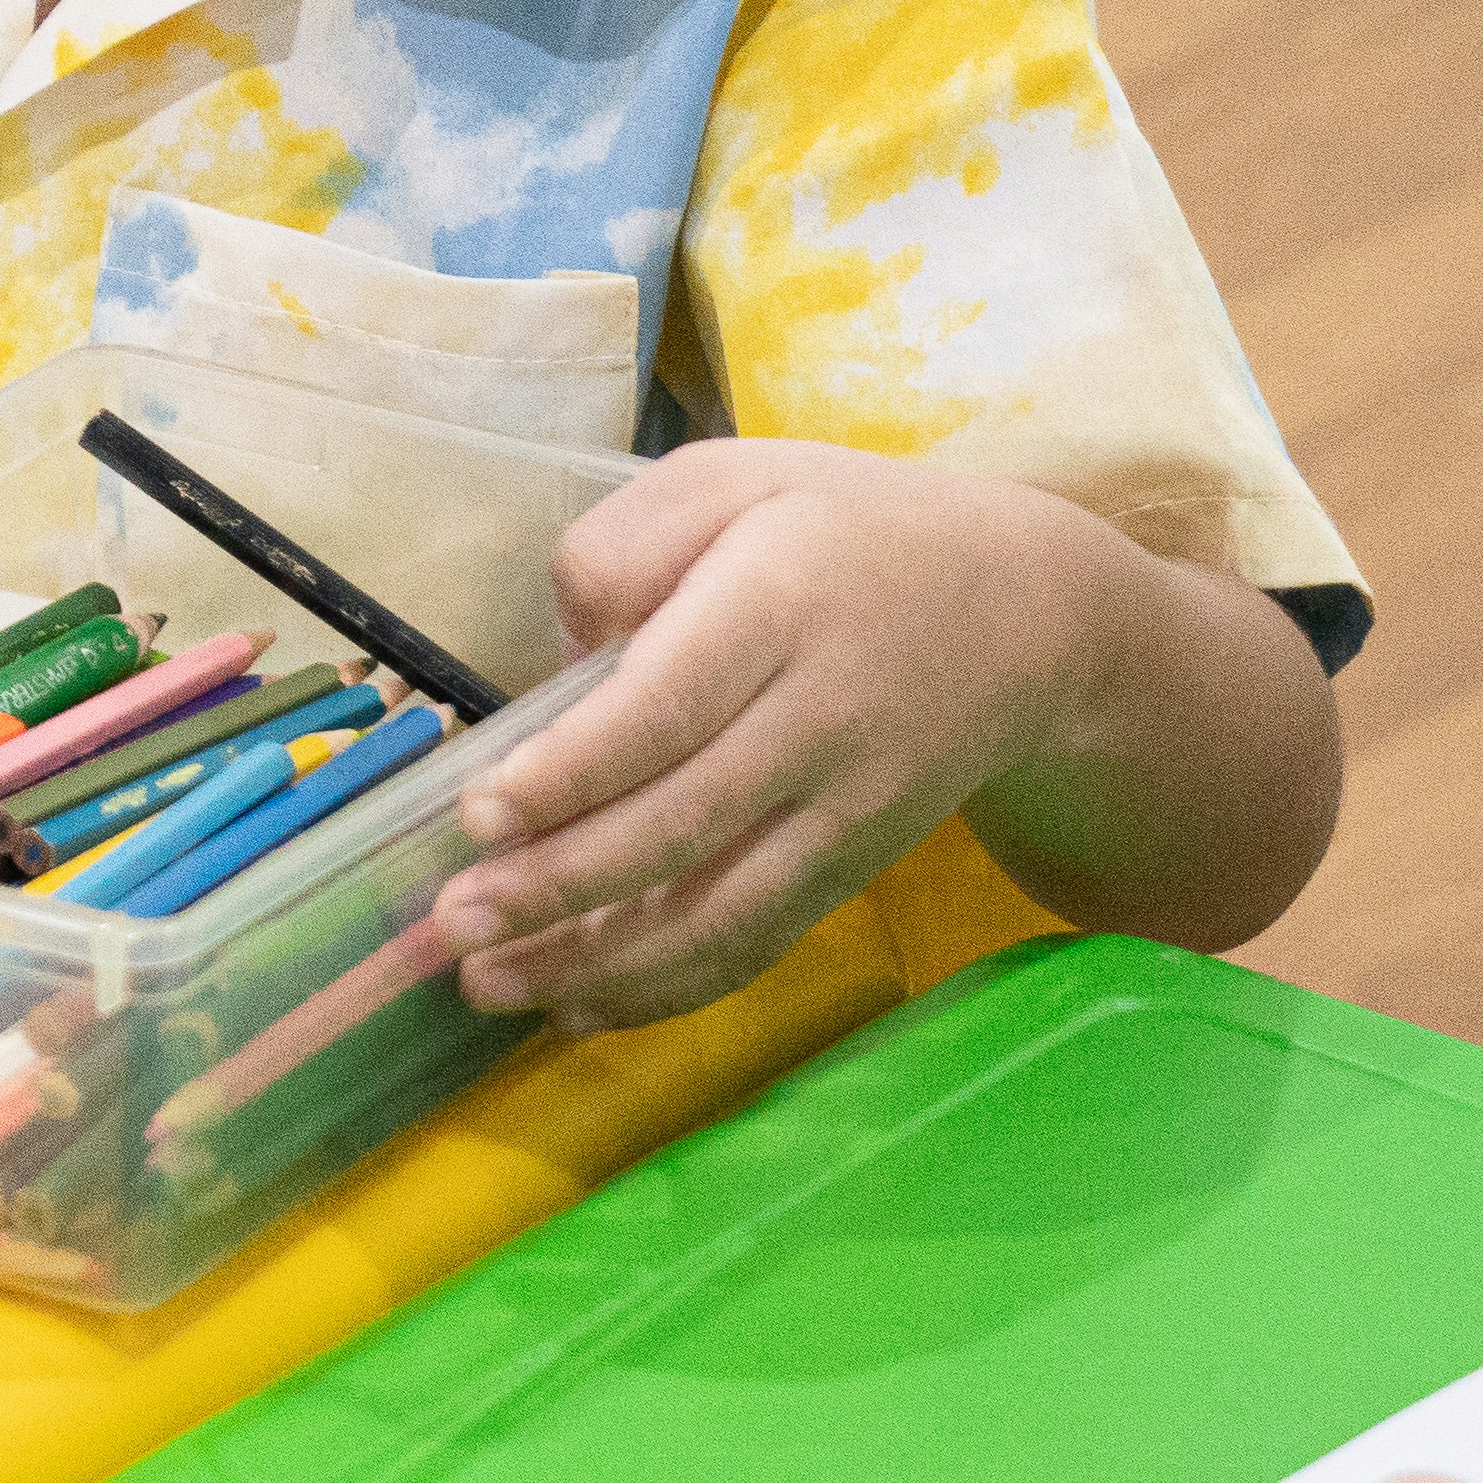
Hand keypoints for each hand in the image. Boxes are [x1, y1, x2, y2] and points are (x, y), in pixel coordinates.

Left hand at [435, 441, 1121, 1026]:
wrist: (1028, 615)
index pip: (671, 706)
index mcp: (779, 608)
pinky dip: (670, 984)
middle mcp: (822, 722)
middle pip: (685, 822)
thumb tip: (566, 658)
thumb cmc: (842, 533)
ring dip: (600, 959)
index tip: (481, 814)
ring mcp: (849, 809)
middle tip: (453, 924)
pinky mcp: (855, 866)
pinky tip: (579, 1002)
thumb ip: (623, 549)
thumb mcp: (731, 481)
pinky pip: (759, 938)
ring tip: (487, 984)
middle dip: (561, 885)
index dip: (575, 771)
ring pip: (723, 908)